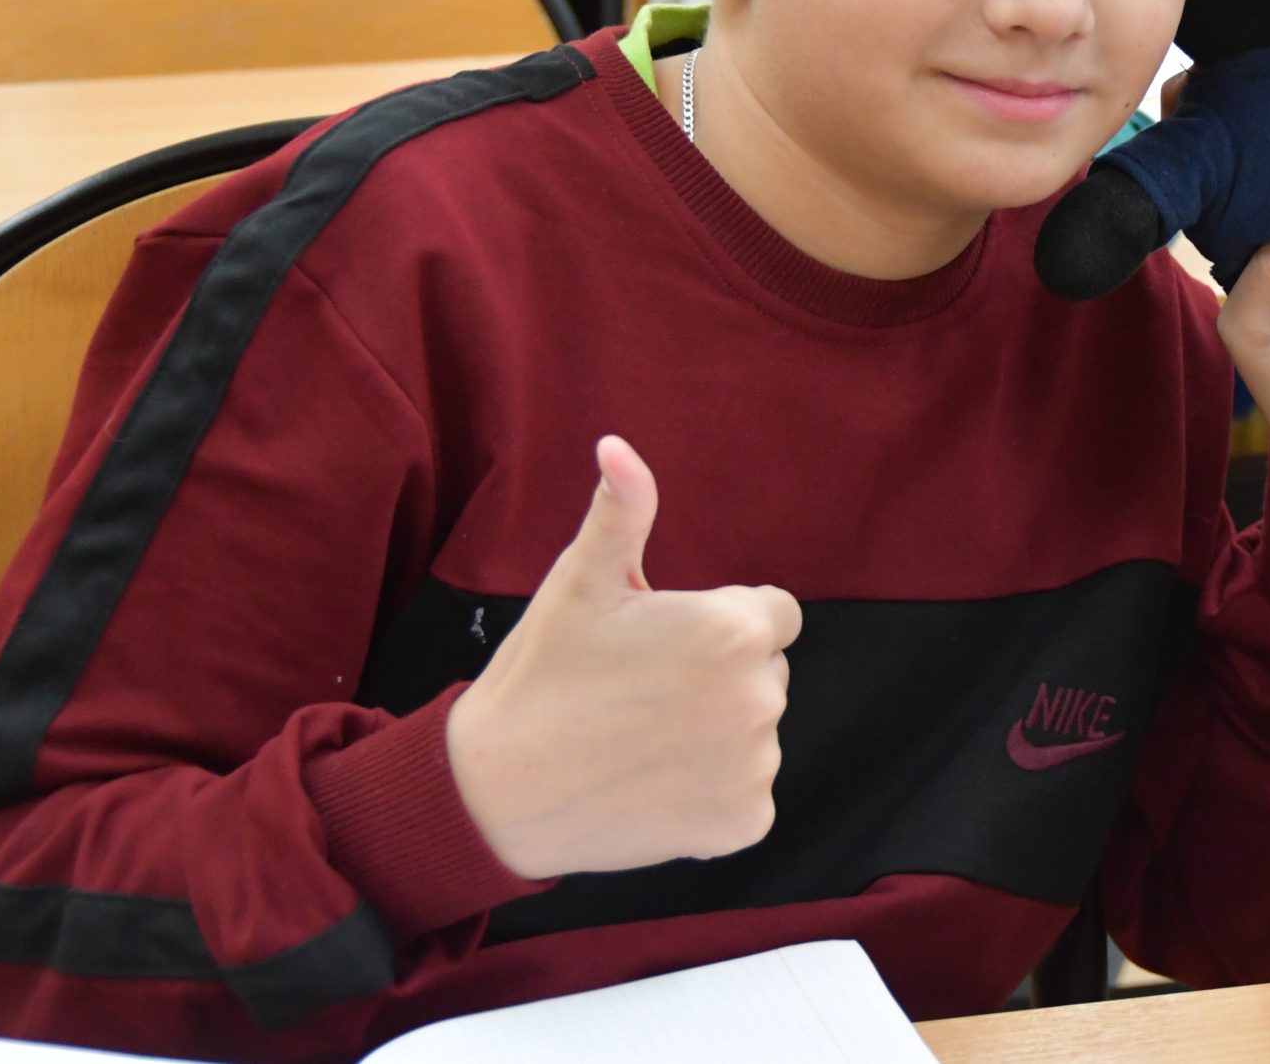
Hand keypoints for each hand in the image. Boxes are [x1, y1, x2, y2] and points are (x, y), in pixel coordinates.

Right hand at [447, 436, 801, 879]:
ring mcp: (755, 766)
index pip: (773, 615)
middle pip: (764, 673)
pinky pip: (748, 793)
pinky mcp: (743, 824)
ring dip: (715, 733)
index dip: (718, 624)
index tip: (664, 644)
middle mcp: (760, 698)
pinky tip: (654, 782)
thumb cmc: (540, 676)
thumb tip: (618, 445)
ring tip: (640, 737)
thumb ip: (622, 511)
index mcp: (733, 632)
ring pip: (754, 732)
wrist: (496, 793)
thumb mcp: (580, 583)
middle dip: (717, 675)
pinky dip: (712, 792)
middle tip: (641, 692)